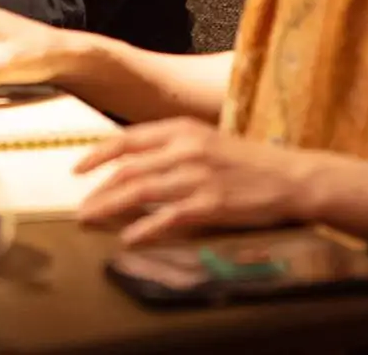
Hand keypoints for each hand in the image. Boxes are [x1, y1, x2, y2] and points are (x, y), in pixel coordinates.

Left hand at [73, 117, 311, 245]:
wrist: (290, 176)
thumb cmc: (246, 161)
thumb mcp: (206, 141)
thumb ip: (171, 148)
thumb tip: (132, 164)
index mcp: (182, 128)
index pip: (128, 140)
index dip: (98, 154)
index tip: (77, 170)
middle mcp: (186, 148)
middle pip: (129, 169)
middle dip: (98, 190)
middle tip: (81, 209)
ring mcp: (198, 176)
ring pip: (141, 192)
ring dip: (110, 208)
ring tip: (91, 221)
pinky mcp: (211, 203)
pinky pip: (168, 217)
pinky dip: (145, 229)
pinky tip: (129, 239)